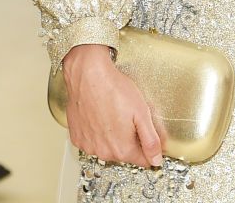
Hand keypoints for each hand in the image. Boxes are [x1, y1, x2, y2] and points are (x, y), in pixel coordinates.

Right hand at [62, 44, 163, 167]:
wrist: (88, 74)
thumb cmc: (113, 88)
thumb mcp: (142, 112)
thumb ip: (151, 139)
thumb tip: (156, 159)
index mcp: (122, 149)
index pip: (143, 160)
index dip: (149, 147)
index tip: (149, 134)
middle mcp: (103, 152)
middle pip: (125, 153)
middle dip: (131, 138)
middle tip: (130, 116)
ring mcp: (88, 145)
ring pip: (108, 147)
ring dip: (113, 135)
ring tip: (114, 113)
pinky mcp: (77, 136)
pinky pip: (92, 140)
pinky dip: (97, 131)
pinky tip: (100, 115)